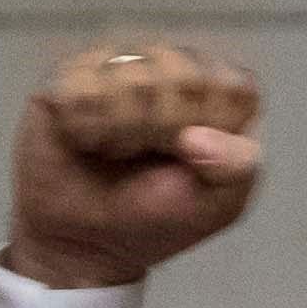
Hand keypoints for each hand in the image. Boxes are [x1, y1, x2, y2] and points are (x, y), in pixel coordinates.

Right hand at [3, 39, 263, 289]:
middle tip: (149, 156)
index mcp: (219, 89)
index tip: (194, 161)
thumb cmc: (157, 217)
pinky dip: (87, 124)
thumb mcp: (218, 203)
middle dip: (166, 129)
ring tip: (118, 151)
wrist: (85, 244)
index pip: (235, 87)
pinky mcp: (69, 73)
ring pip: (132, 74)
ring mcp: (119, 63)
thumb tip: (194, 138)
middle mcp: (172, 64)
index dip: (212, 130)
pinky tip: (87, 141)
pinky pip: (82, 83)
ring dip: (125, 128)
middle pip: (183, 74)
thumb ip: (237, 165)